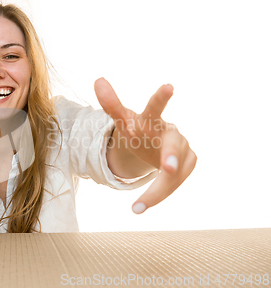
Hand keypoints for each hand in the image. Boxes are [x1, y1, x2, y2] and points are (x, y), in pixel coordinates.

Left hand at [94, 77, 196, 213]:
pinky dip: (159, 195)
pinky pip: (175, 183)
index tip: (169, 86)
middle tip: (167, 168)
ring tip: (137, 208)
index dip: (161, 97)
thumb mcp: (122, 119)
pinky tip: (144, 204)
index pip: (155, 107)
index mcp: (152, 120)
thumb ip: (111, 103)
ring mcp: (183, 148)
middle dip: (171, 156)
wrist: (154, 144)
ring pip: (174, 173)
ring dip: (158, 191)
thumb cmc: (139, 129)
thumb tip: (97, 79)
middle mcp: (171, 133)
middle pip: (174, 144)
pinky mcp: (189, 163)